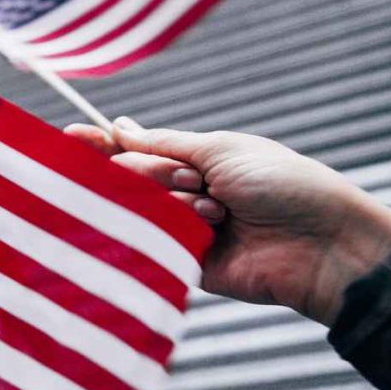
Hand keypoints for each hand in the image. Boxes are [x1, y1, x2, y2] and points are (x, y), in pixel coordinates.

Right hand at [66, 118, 390, 324]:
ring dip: (172, 203)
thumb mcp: (219, 149)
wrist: (321, 243)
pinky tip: (197, 227)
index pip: (134, 149)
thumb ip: (161, 144)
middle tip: (190, 179)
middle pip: (131, 177)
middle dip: (151, 172)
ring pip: (139, 209)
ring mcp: (181, 227)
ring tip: (216, 209)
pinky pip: (151, 245)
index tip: (68, 136)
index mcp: (194, 159)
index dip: (101, 144)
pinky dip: (164, 234)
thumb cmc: (281, 183)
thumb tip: (118, 126)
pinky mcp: (184, 263)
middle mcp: (181, 193)